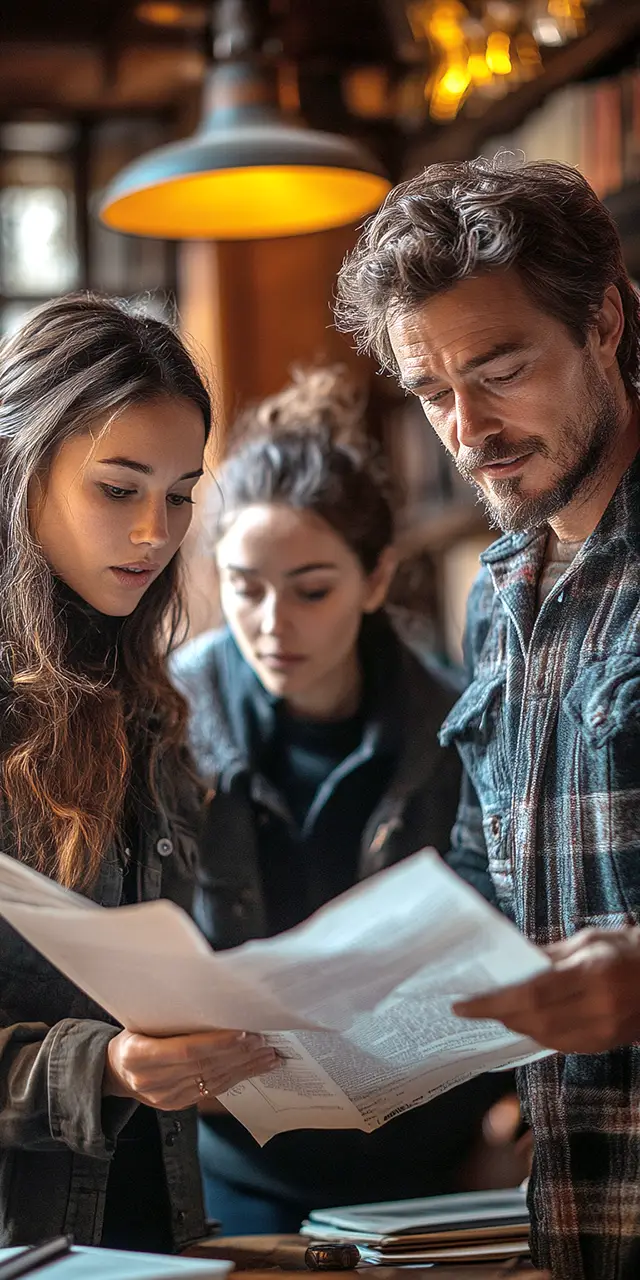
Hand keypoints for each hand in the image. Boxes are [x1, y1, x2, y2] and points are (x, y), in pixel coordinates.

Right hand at [103, 1028, 277, 1108]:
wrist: (116, 1071)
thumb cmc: (132, 1036)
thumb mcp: (141, 1022)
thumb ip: (171, 1019)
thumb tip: (216, 1003)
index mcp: (137, 1055)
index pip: (185, 1050)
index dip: (216, 1043)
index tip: (243, 1033)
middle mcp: (150, 1080)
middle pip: (203, 1066)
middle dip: (238, 1053)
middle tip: (264, 1039)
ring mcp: (165, 1097)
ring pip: (213, 1080)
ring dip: (244, 1067)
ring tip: (268, 1053)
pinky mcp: (179, 1104)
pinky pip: (213, 1090)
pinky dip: (237, 1077)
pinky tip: (255, 1067)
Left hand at [453, 926, 639, 1053]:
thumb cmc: (627, 949)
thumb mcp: (588, 940)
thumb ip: (549, 955)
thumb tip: (510, 967)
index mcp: (593, 974)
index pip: (531, 994)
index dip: (494, 1002)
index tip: (464, 1003)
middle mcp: (600, 1008)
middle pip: (535, 1020)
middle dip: (499, 1015)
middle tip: (473, 1007)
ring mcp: (605, 1032)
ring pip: (546, 1037)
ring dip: (516, 1025)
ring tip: (495, 1012)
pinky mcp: (607, 1045)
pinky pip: (562, 1046)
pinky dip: (538, 1034)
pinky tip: (524, 1021)